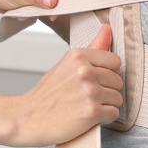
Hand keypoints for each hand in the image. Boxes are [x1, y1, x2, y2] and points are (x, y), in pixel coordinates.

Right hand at [7, 24, 122, 146]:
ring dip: (106, 105)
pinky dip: (104, 118)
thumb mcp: (67, 64)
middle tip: (87, 96)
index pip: (115, 61)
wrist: (29, 118)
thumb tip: (107, 29)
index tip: (95, 80)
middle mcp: (85, 71)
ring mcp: (89, 91)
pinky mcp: (92, 111)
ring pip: (118, 98)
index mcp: (78, 56)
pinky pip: (114, 113)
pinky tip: (89, 116)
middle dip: (107, 91)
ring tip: (87, 106)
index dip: (107, 74)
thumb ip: (92, 48)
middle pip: (118, 81)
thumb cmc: (48, 94)